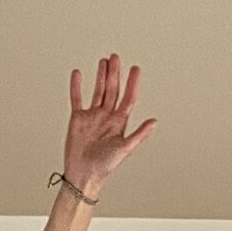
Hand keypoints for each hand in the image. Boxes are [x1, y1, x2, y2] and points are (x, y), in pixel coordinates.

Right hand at [62, 55, 154, 198]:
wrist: (84, 173)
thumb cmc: (105, 165)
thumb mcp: (126, 149)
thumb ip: (139, 134)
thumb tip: (154, 121)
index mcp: (120, 123)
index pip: (128, 98)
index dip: (133, 83)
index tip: (136, 69)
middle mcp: (107, 117)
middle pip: (112, 90)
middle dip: (115, 74)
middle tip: (116, 57)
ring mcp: (92, 116)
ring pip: (98, 91)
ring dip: (101, 76)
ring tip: (104, 61)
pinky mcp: (78, 118)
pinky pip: (77, 98)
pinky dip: (76, 86)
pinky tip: (78, 74)